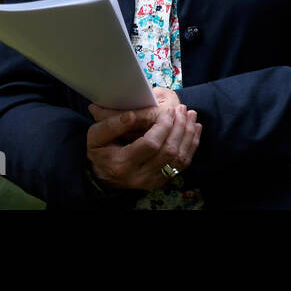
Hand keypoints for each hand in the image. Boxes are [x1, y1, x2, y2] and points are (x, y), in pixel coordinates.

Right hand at [86, 87, 200, 190]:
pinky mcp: (162, 180)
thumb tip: (133, 115)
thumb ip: (112, 125)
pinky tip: (195, 129)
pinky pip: (182, 164)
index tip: (168, 110)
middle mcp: (140, 176)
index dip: (163, 126)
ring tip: (191, 115)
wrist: (104, 176)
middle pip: (169, 151)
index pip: (151, 144)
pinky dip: (192, 145)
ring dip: (189, 134)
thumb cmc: (101, 151)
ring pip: (179, 159)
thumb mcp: (96, 137)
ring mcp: (153, 180)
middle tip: (182, 109)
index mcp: (122, 164)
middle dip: (179, 127)